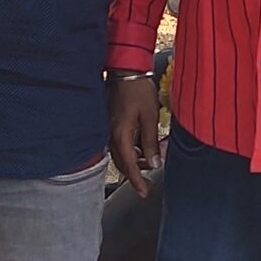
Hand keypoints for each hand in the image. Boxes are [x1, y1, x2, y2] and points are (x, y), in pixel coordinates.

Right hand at [108, 76, 160, 196]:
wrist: (125, 69)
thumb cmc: (137, 90)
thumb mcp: (150, 117)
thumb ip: (150, 142)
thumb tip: (153, 163)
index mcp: (120, 135)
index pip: (128, 165)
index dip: (137, 180)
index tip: (143, 192)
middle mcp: (110, 134)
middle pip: (121, 162)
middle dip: (134, 173)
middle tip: (146, 182)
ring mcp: (107, 128)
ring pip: (119, 153)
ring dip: (133, 160)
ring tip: (149, 159)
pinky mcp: (108, 121)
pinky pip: (117, 142)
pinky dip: (129, 149)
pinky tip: (140, 145)